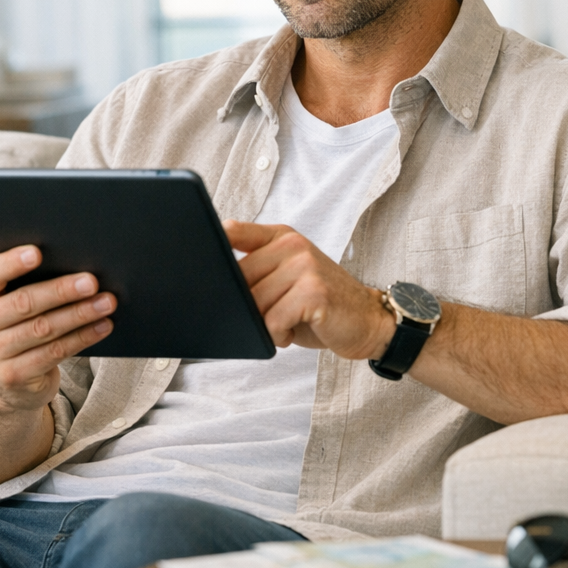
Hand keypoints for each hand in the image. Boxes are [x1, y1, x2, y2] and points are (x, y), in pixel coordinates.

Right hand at [0, 245, 115, 413]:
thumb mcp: (7, 300)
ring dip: (80, 314)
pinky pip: (54, 352)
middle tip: (92, 281)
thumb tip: (73, 259)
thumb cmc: (15, 324)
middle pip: (23, 303)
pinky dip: (83, 337)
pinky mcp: (13, 376)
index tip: (38, 252)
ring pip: (43, 328)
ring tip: (106, 302)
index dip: (12, 263)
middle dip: (61, 290)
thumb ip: (26, 280)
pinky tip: (102, 325)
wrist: (4, 379)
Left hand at [224, 220, 393, 357]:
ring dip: (266, 325)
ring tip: (289, 322)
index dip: (213, 247)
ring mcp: (305, 266)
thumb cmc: (320, 303)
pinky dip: (279, 335)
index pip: (234, 232)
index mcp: (282, 237)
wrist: (367, 320)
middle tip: (274, 314)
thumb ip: (255, 268)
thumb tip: (213, 282)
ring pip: (255, 304)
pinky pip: (273, 321)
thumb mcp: (286, 276)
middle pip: (239, 280)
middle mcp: (293, 245)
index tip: (201, 266)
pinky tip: (296, 331)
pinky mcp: (314, 292)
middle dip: (249, 308)